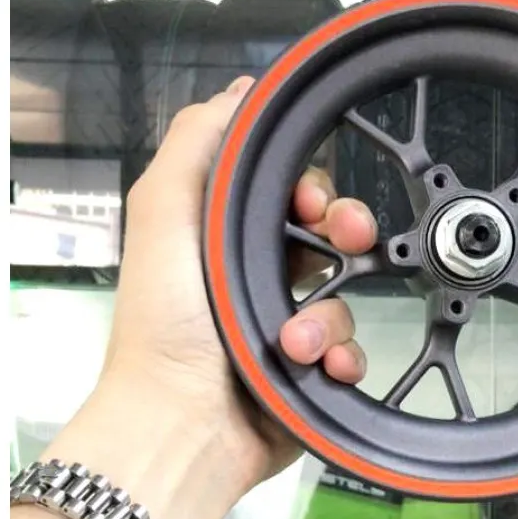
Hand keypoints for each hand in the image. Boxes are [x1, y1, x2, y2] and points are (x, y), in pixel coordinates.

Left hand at [102, 76, 376, 501]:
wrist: (183, 425)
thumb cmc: (166, 323)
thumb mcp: (164, 213)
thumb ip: (197, 145)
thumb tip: (241, 93)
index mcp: (224, 236)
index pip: (287, 192)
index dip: (310, 187)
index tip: (312, 201)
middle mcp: (257, 275)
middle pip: (331, 233)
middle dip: (349, 232)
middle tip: (351, 240)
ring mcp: (288, 324)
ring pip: (347, 294)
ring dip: (331, 314)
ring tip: (299, 342)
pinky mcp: (311, 369)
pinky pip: (353, 348)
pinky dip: (343, 356)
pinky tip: (322, 367)